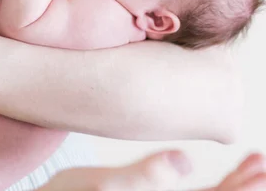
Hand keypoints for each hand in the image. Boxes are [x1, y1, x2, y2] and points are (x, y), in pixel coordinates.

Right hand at [38, 151, 265, 190]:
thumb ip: (142, 177)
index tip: (262, 167)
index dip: (241, 190)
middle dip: (244, 186)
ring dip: (232, 185)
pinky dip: (209, 185)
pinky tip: (207, 167)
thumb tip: (185, 162)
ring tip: (252, 162)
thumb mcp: (100, 187)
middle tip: (263, 162)